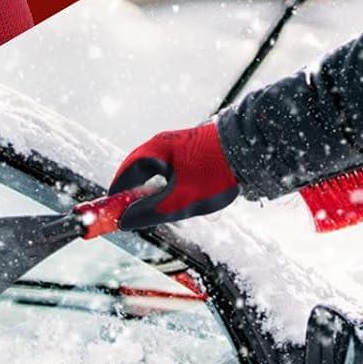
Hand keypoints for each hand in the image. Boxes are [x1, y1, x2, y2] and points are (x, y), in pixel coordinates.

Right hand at [109, 121, 238, 229]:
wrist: (250, 149)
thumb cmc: (215, 172)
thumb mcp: (181, 198)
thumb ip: (152, 210)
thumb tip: (126, 219)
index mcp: (155, 149)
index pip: (126, 172)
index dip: (117, 192)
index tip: (112, 210)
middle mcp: (162, 144)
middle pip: (139, 169)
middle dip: (133, 191)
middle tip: (132, 213)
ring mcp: (178, 145)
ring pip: (156, 169)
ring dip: (150, 188)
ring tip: (154, 208)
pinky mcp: (192, 150)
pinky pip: (169, 168)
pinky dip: (165, 183)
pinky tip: (175, 196)